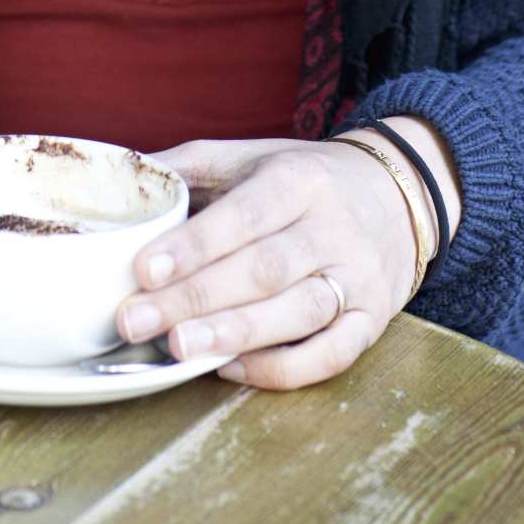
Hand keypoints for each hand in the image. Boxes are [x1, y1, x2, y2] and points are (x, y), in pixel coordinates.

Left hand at [114, 134, 426, 389]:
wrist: (397, 194)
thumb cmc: (304, 178)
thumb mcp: (253, 155)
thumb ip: (192, 166)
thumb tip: (126, 176)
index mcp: (298, 178)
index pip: (245, 214)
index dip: (195, 245)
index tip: (144, 269)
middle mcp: (332, 226)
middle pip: (264, 268)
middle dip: (196, 298)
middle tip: (136, 321)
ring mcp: (357, 276)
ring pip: (298, 311)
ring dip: (236, 334)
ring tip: (180, 350)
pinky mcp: (374, 319)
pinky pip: (331, 353)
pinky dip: (281, 368)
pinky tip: (230, 368)